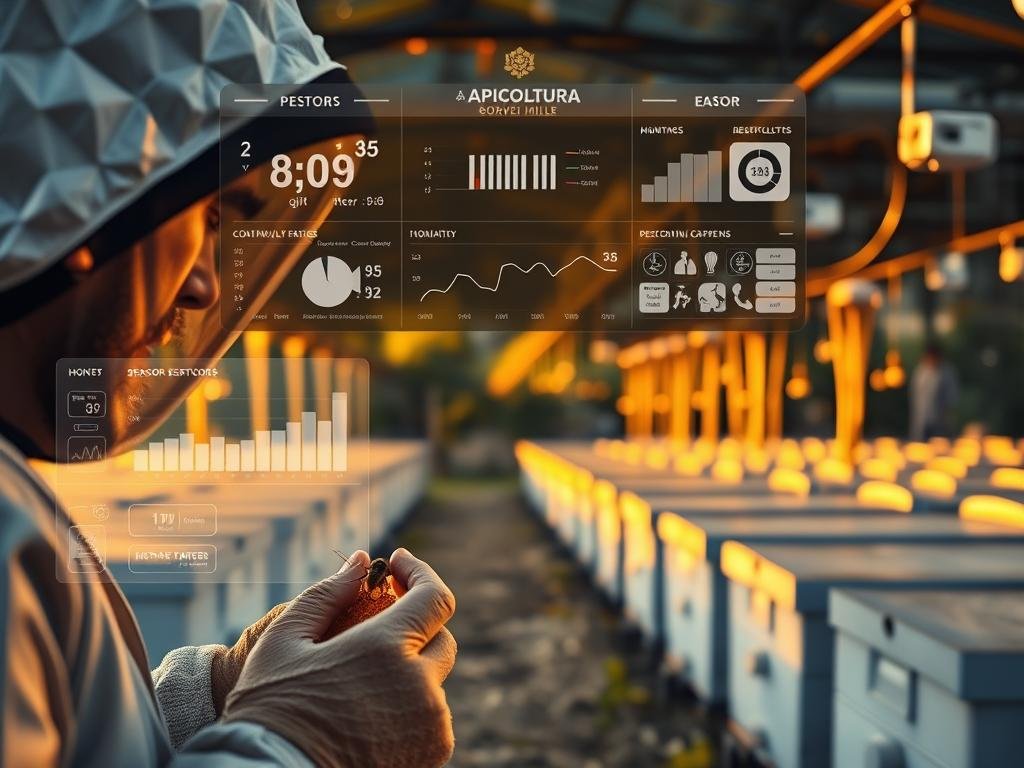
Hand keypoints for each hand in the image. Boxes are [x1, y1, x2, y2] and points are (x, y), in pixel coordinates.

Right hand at [223, 548, 456, 767]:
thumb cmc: (269, 708)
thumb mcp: (285, 638)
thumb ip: (329, 594)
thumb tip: (361, 562)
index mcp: (386, 649)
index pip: (435, 597)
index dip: (420, 572)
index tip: (397, 564)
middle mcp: (419, 686)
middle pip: (440, 639)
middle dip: (415, 623)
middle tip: (379, 620)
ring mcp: (430, 724)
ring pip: (433, 679)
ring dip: (409, 667)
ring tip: (364, 675)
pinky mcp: (431, 755)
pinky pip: (432, 715)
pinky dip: (410, 703)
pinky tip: (371, 707)